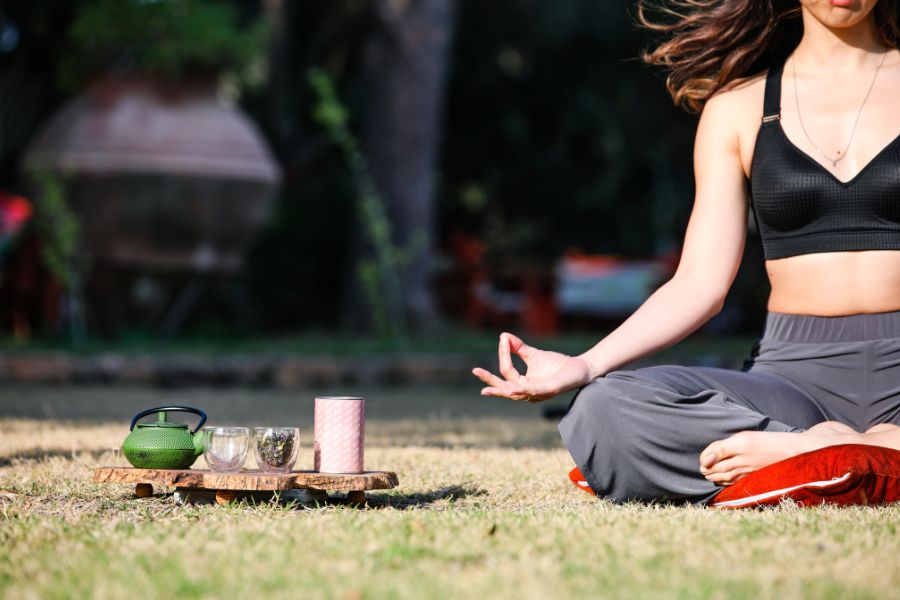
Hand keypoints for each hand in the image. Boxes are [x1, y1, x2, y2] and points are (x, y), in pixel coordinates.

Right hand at [472, 332, 593, 401]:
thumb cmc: (556, 364)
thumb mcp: (533, 354)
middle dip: (490, 381)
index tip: (502, 339)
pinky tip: (515, 388)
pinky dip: (523, 390)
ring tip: (487, 389)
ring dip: (501, 390)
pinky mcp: (550, 390)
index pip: (507, 372)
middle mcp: (528, 392)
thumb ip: (518, 347)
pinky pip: (534, 391)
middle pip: (505, 388)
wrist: (579, 368)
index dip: (504, 355)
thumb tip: (503, 335)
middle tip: (476, 371)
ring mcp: (539, 393)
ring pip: (516, 393)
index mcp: (523, 384)